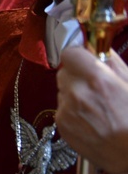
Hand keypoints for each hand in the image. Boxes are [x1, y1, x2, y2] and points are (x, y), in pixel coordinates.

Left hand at [56, 47, 127, 173]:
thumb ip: (111, 63)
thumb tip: (99, 48)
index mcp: (97, 79)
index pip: (70, 53)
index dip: (78, 55)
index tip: (84, 59)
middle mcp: (77, 93)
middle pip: (64, 72)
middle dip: (77, 75)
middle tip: (94, 85)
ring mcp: (66, 110)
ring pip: (62, 91)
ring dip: (73, 93)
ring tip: (96, 107)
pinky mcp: (61, 125)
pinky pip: (61, 108)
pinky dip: (72, 110)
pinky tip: (91, 119)